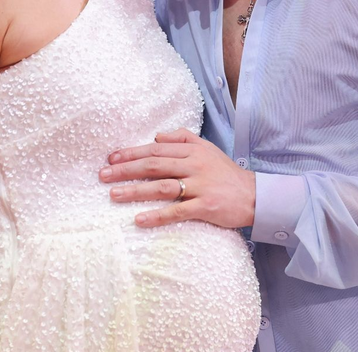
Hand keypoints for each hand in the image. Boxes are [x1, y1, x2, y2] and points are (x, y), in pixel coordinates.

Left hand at [101, 129, 254, 228]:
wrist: (255, 195)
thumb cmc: (226, 173)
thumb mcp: (207, 149)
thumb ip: (183, 138)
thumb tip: (157, 137)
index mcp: (192, 151)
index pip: (156, 149)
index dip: (132, 153)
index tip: (111, 158)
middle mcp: (194, 165)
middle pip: (154, 165)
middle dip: (126, 170)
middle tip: (103, 175)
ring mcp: (200, 186)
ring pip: (161, 187)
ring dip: (135, 191)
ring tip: (113, 195)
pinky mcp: (205, 206)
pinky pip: (177, 211)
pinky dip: (157, 216)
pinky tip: (139, 219)